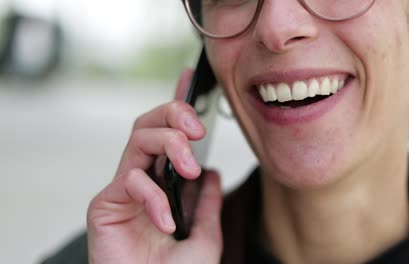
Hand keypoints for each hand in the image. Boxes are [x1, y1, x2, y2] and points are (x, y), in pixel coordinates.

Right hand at [87, 70, 222, 263]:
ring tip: (190, 168)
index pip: (169, 134)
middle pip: (148, 124)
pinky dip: (153, 196)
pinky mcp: (104, 205)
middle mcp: (142, 179)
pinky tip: (166, 220)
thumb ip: (206, 204)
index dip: (177, 104)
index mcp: (164, 183)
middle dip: (174, 114)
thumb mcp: (205, 237)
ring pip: (138, 139)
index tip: (191, 80)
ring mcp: (123, 190)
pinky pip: (129, 181)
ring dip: (169, 144)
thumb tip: (211, 173)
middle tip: (197, 130)